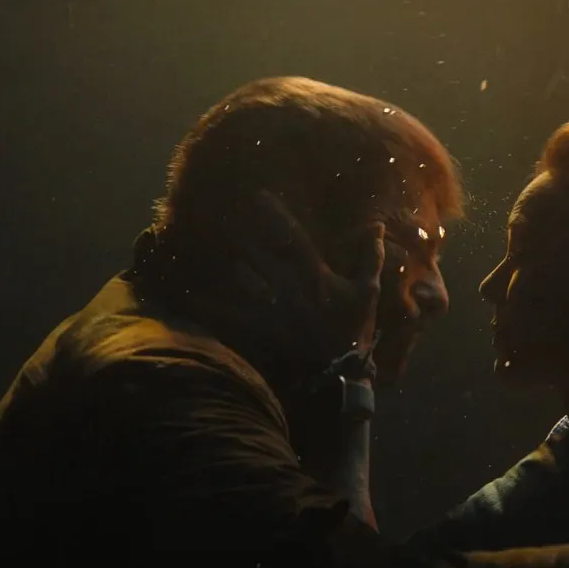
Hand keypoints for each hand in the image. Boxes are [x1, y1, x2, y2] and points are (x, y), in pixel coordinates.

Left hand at [219, 190, 386, 362]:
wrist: (338, 373)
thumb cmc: (352, 330)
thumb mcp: (367, 291)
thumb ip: (370, 256)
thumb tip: (377, 224)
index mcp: (313, 273)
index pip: (291, 236)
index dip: (274, 213)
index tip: (257, 194)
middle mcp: (288, 285)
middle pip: (258, 251)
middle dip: (242, 231)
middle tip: (223, 212)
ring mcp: (270, 307)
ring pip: (241, 277)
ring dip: (226, 261)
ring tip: (208, 245)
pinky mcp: (258, 328)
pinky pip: (229, 314)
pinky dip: (209, 305)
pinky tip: (190, 295)